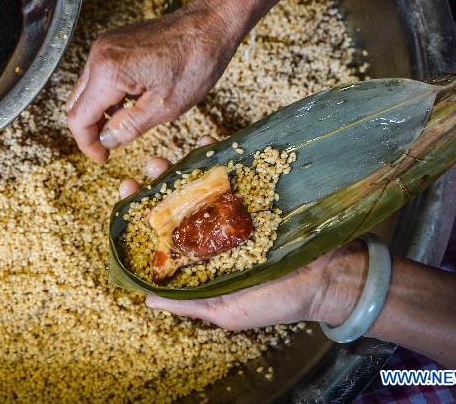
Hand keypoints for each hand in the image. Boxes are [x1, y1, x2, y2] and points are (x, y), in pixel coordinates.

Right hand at [66, 0, 242, 163]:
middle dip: (90, 129)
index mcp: (109, 72)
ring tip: (126, 124)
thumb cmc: (195, 63)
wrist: (210, 25)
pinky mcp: (113, 42)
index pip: (78, 118)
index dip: (88, 144)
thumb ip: (129, 127)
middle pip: (76, 104)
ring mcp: (104, 46)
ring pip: (85, 90)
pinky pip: (98, 75)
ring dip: (99, 112)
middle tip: (112, 146)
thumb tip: (106, 140)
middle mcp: (99, 55)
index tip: (103, 158)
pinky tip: (132, 102)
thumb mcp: (165, 107)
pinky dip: (107, 95)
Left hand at [119, 138, 367, 330]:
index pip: (162, 232)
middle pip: (177, 202)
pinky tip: (205, 143)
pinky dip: (219, 155)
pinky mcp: (257, 194)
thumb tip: (146, 298)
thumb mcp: (225, 312)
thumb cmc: (275, 303)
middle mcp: (213, 232)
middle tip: (148, 168)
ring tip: (169, 155)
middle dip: (158, 183)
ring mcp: (234, 210)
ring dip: (181, 166)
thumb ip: (188, 302)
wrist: (329, 280)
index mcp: (201, 259)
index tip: (126, 194)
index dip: (142, 213)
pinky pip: (234, 171)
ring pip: (200, 183)